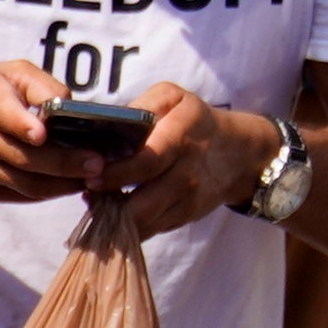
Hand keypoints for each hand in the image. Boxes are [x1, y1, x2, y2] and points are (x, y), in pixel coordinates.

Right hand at [0, 60, 102, 202]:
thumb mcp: (6, 72)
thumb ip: (41, 85)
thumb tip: (72, 107)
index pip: (3, 114)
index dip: (22, 125)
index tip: (41, 134)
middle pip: (27, 158)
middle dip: (65, 163)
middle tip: (97, 164)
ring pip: (29, 184)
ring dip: (64, 184)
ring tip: (92, 177)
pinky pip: (21, 195)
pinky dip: (48, 192)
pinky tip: (69, 184)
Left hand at [89, 82, 275, 237]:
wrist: (240, 155)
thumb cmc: (196, 121)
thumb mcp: (174, 98)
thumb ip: (144, 105)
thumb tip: (112, 121)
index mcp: (180, 139)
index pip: (147, 163)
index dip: (117, 173)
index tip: (91, 176)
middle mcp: (186, 175)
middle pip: (145, 203)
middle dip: (110, 204)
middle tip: (87, 192)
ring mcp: (188, 201)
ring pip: (147, 222)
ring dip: (116, 219)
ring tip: (94, 201)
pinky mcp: (185, 217)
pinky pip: (152, 229)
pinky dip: (129, 226)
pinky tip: (111, 210)